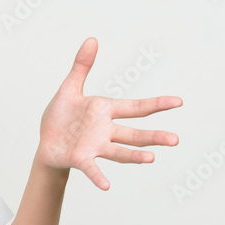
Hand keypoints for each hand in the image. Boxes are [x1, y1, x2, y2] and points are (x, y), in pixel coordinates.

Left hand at [36, 37, 182, 190]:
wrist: (46, 142)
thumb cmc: (60, 117)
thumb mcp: (69, 88)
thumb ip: (82, 66)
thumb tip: (92, 39)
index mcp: (105, 111)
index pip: (136, 107)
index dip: (156, 104)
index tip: (178, 101)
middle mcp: (105, 131)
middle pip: (134, 134)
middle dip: (154, 137)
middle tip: (175, 140)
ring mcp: (95, 146)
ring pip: (119, 152)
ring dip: (135, 156)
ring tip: (151, 158)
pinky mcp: (80, 159)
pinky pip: (92, 169)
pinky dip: (99, 176)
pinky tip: (106, 186)